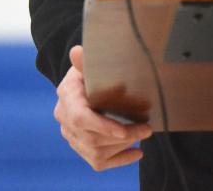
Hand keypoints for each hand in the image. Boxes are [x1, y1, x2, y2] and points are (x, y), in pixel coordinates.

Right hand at [54, 45, 152, 169]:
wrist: (85, 82)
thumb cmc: (93, 70)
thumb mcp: (92, 63)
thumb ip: (86, 61)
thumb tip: (76, 51)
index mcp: (67, 97)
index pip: (81, 119)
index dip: (102, 127)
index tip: (124, 131)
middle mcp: (65, 120)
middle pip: (92, 139)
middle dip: (122, 136)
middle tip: (147, 129)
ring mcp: (71, 136)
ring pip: (96, 152)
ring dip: (123, 146)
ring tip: (143, 134)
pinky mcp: (81, 147)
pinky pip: (97, 162)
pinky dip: (119, 160)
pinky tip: (137, 153)